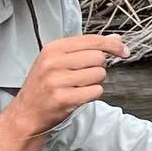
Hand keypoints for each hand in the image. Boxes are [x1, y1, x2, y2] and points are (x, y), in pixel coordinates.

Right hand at [5, 34, 128, 135]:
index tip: (124, 51)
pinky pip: (96, 91)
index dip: (113, 45)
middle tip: (82, 75)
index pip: (92, 40)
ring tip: (77, 86)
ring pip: (99, 75)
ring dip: (95, 82)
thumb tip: (116, 39)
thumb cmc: (45, 84)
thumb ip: (87, 48)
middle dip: (98, 67)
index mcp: (53, 48)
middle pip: (99, 58)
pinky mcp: (64, 98)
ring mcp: (57, 80)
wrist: (27, 111)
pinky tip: (78, 95)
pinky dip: (92, 94)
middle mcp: (53, 62)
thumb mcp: (60, 60)